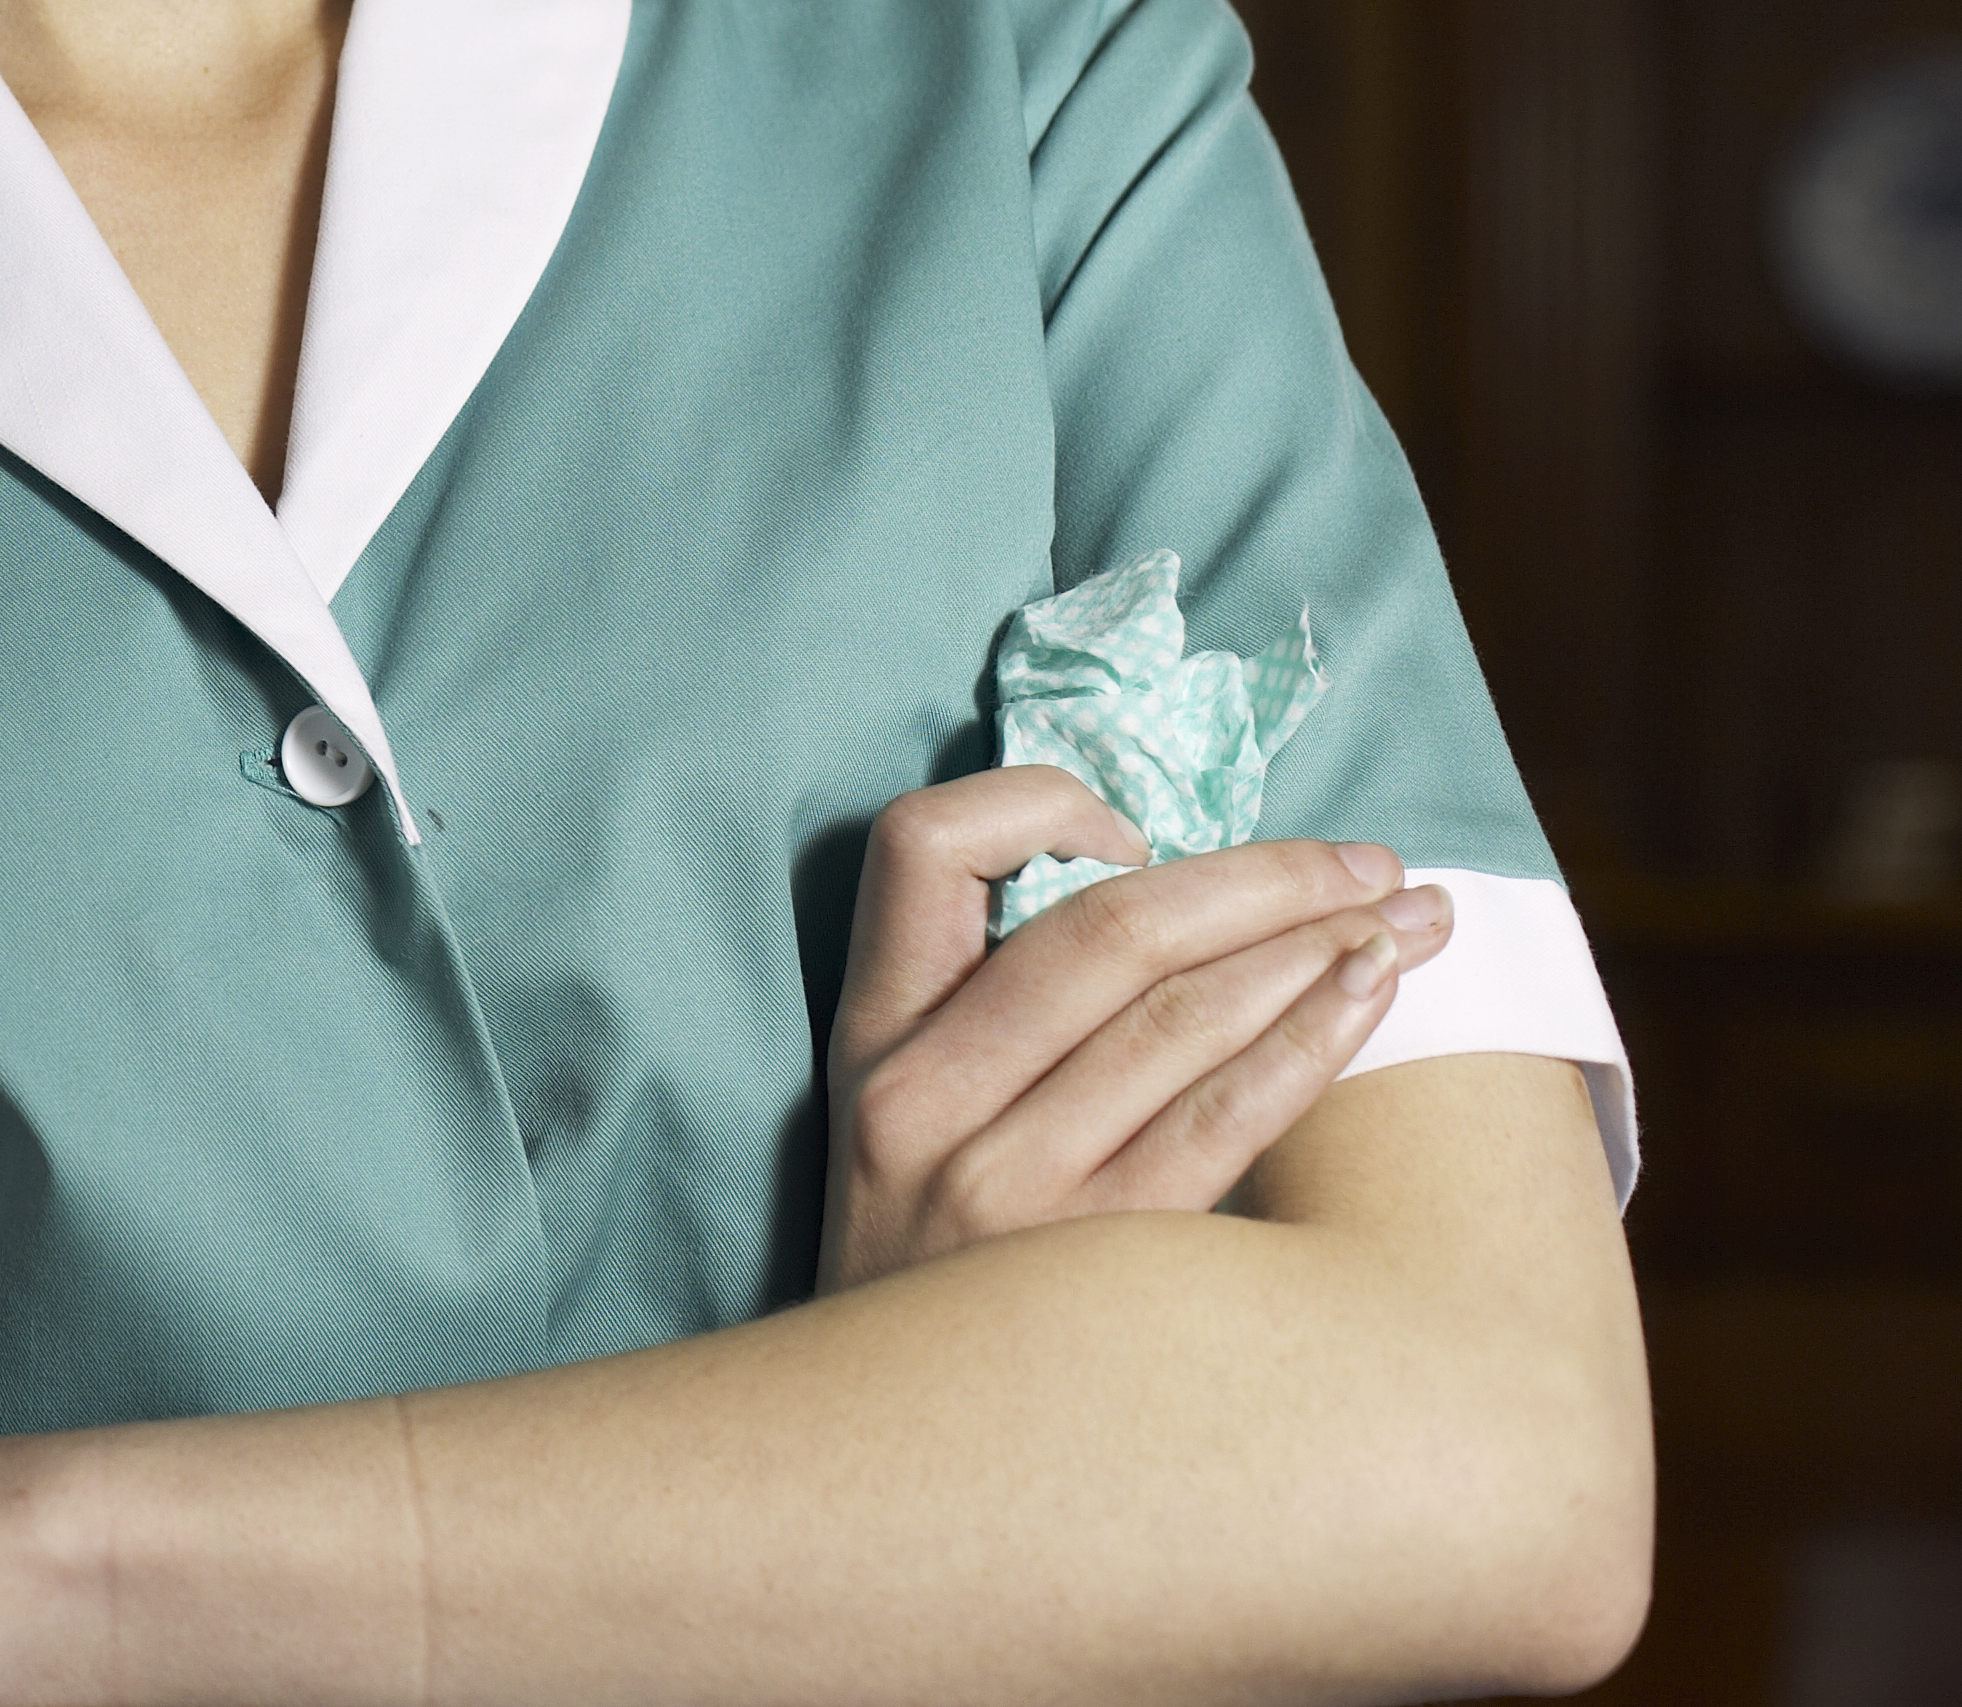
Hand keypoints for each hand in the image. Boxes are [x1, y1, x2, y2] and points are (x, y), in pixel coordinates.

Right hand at [819, 767, 1451, 1293]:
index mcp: (870, 1043)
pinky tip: (1372, 999)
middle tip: (1368, 861)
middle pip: (1105, 926)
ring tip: (1409, 918)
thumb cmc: (934, 1280)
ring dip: (1316, 944)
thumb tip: (1158, 900)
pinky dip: (1310, 1041)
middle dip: (1260, 874)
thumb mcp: (897, 1137)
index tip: (1139, 833)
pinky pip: (1225, 1119)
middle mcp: (920, 1100)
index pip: (920, 847)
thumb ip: (980, 1026)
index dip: (1037, 805)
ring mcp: (1004, 1184)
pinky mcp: (1097, 1264)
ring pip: (1181, 1013)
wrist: (895, 1474)